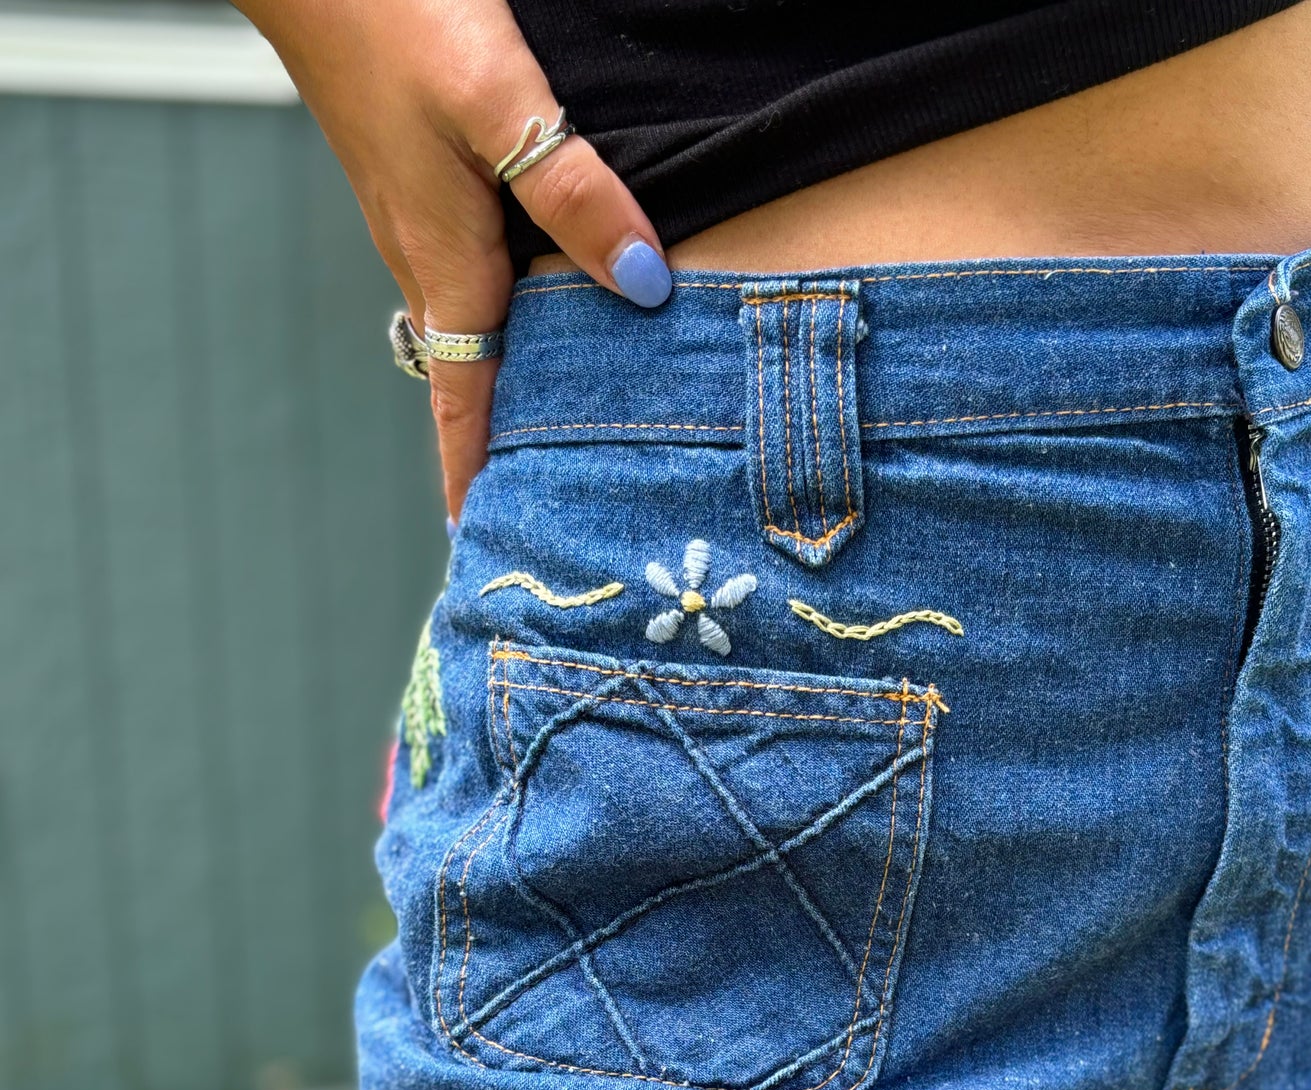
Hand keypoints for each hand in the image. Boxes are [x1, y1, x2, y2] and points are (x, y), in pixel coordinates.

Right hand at [233, 0, 670, 521]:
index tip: (486, 548)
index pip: (467, 404)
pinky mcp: (421, 184)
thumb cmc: (396, 21)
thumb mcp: (501, 107)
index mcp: (447, 265)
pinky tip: (546, 312)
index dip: (477, 478)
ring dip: (508, 386)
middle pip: (477, 379)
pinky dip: (506, 320)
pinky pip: (471, 279)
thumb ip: (575, 194)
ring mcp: (418, 223)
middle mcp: (427, 260)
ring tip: (557, 435)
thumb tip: (647, 283)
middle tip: (548, 511)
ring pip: (476, 329)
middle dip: (505, 449)